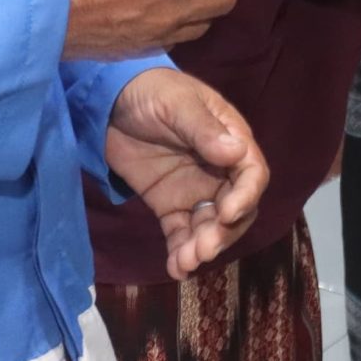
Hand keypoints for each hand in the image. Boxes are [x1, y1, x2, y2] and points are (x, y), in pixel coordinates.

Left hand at [105, 67, 268, 279]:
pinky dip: (181, 252)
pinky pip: (181, 233)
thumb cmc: (151, 91)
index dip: (245, 196)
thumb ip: (203, 129)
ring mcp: (195, 190)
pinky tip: (176, 269)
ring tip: (186, 261)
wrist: (108, 100)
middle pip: (236, 208)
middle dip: (224, 231)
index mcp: (230, 140)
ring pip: (210, 226)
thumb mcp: (177, 103)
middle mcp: (219, 170)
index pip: (251, 174)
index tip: (228, 213)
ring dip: (203, 247)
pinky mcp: (170, 205)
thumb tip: (237, 152)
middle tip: (203, 248)